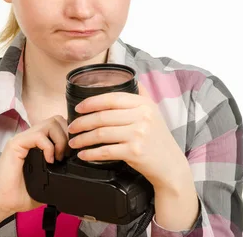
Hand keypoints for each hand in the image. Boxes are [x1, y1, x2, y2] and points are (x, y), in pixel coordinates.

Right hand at [0, 115, 69, 215]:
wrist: (3, 202)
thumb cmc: (23, 193)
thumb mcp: (49, 179)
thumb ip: (61, 169)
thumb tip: (77, 168)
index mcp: (39, 143)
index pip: (59, 125)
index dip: (70, 135)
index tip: (72, 154)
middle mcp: (31, 137)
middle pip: (57, 120)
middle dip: (67, 136)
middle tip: (66, 155)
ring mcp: (23, 139)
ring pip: (50, 123)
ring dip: (60, 140)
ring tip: (58, 157)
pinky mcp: (15, 144)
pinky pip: (38, 136)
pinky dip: (48, 147)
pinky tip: (49, 161)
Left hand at [67, 82, 189, 190]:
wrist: (170, 165)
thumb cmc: (158, 139)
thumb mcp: (154, 112)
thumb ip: (142, 95)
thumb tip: (130, 77)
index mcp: (144, 105)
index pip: (112, 98)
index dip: (91, 102)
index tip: (78, 108)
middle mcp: (142, 117)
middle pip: (103, 117)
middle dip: (82, 122)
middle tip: (71, 127)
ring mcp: (138, 135)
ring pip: (101, 134)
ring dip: (83, 138)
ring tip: (74, 142)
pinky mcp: (134, 152)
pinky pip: (105, 151)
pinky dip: (91, 154)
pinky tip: (83, 155)